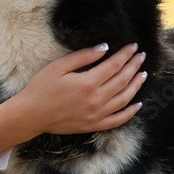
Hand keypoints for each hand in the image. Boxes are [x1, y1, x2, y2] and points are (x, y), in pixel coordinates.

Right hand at [0, 43, 146, 153]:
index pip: (114, 65)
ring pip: (124, 99)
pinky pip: (117, 120)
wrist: (31, 115)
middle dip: (134, 66)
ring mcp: (96, 114)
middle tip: (141, 56)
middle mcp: (96, 99)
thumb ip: (83, 56)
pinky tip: (138, 104)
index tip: (133, 47)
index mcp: (88, 82)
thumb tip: (104, 48)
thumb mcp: (59, 66)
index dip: (125, 55)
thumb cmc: (41, 87)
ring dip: (136, 85)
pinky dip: (130, 112)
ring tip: (143, 74)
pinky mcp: (93, 126)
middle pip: (122, 80)